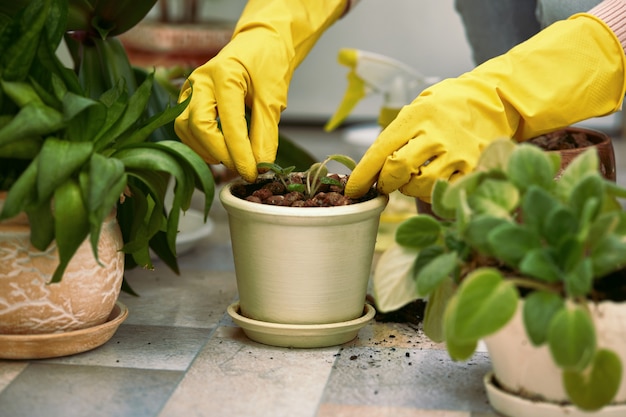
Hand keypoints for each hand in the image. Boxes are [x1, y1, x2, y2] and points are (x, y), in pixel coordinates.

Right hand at [175, 0, 346, 182]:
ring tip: (232, 160)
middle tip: (242, 168)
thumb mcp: (273, 99)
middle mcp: (201, 80)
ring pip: (186, 128)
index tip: (252, 173)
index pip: (229, 124)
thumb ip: (265, 133)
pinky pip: (185, 127)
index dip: (240, 154)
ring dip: (206, 151)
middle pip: (199, 127)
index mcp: (225, 75)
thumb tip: (261, 165)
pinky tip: (219, 150)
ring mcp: (190, 88)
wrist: (260, 43)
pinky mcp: (188, 97)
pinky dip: (200, 144)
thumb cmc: (268, 64)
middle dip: (220, 153)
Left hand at [346, 14, 624, 200]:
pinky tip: (433, 184)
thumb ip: (396, 136)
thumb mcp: (417, 109)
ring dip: (410, 188)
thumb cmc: (446, 107)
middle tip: (386, 183)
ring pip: (419, 185)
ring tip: (415, 177)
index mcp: (416, 115)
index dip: (362, 175)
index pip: (380, 150)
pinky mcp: (474, 168)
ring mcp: (457, 152)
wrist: (494, 100)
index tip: (352, 189)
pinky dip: (432, 194)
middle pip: (398, 169)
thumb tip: (371, 172)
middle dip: (386, 182)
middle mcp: (436, 133)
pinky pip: (443, 193)